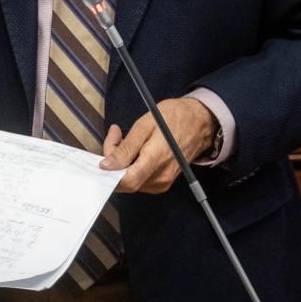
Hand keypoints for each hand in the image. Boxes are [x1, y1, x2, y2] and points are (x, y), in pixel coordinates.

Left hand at [99, 98, 216, 193]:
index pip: (126, 181)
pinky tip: (135, 149)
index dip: (109, 173)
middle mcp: (160, 178)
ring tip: (126, 138)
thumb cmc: (174, 118)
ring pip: (130, 180)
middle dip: (114, 162)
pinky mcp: (162, 183)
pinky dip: (132, 166)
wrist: (199, 123)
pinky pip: (139, 179)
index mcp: (155, 161)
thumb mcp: (146, 125)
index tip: (102, 158)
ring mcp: (162, 182)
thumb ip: (126, 148)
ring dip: (122, 162)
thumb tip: (107, 165)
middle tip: (116, 135)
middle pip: (125, 181)